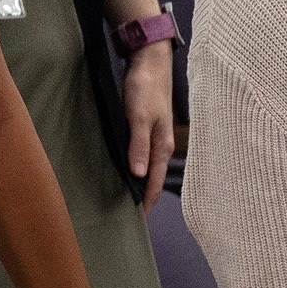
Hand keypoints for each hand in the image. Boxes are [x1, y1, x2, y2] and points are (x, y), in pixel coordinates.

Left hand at [119, 39, 176, 203]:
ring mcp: (155, 138)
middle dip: (143, 200)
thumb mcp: (139, 118)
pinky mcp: (146, 129)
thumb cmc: (145, 89)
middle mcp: (160, 146)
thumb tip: (138, 176)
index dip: (146, 204)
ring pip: (147, 168)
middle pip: (152, 180)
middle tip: (127, 219)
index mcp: (162, 147)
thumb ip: (139, 146)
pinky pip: (142, 156)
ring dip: (138, 184)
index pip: (153, 184)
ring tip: (124, 200)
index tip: (137, 225)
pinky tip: (125, 171)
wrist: (150, 63)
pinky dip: (135, 168)